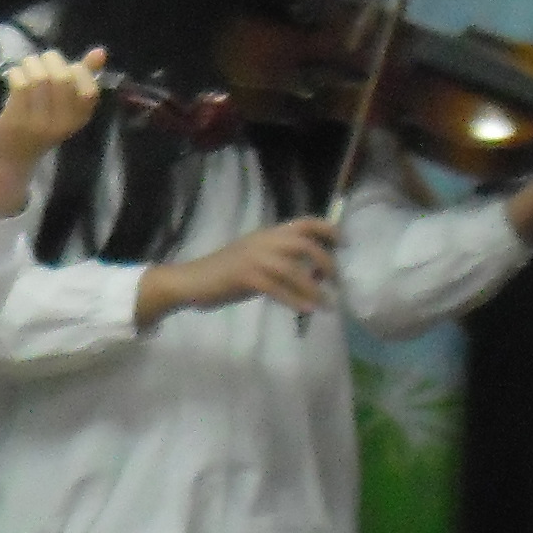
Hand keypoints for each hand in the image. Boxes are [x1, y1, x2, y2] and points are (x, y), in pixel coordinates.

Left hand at [0, 47, 106, 216]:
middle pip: (63, 78)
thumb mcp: (65, 102)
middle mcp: (62, 123)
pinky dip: (16, 73)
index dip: (78, 70)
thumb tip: (101, 51)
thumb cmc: (40, 123)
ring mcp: (38, 124)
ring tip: (26, 66)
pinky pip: (20, 85)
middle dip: (50, 60)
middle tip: (40, 61)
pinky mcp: (15, 121)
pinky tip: (14, 76)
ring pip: (39, 79)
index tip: (65, 67)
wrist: (10, 157)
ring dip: (30, 64)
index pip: (90, 90)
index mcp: (80, 118)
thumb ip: (84, 76)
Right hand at [145, 216, 339, 321]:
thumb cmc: (222, 273)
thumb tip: (313, 275)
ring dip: (314, 288)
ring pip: (293, 269)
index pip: (303, 223)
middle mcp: (263, 241)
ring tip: (327, 303)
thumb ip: (281, 262)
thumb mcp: (255, 260)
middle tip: (336, 281)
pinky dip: (295, 300)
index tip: (343, 243)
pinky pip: (277, 288)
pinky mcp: (245, 277)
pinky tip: (306, 310)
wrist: (189, 281)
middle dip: (326, 262)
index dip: (327, 229)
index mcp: (266, 234)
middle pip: (304, 244)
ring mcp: (253, 258)